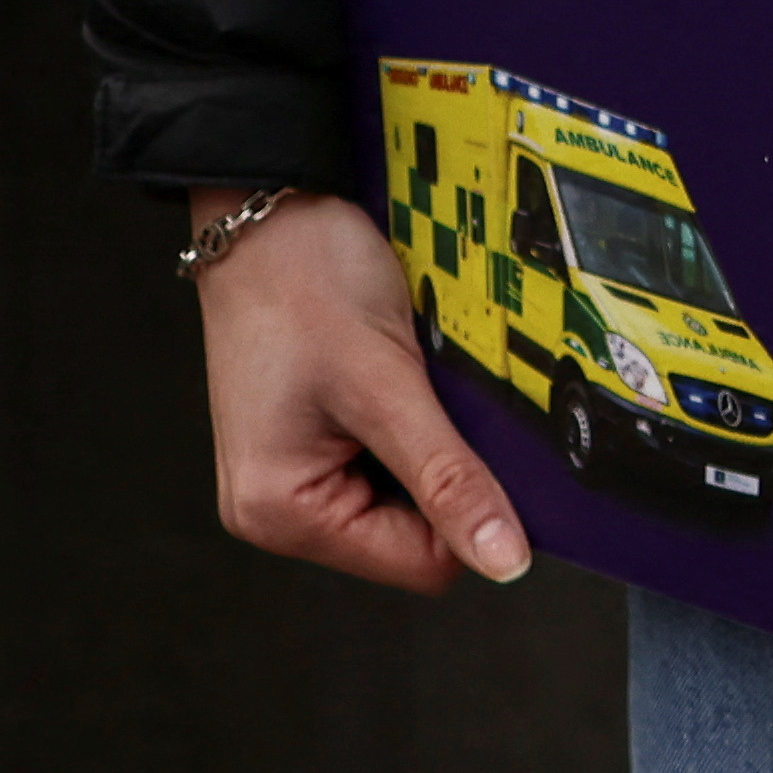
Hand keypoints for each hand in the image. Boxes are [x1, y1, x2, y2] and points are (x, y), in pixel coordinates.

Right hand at [191, 193, 531, 593]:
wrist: (268, 207)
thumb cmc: (301, 280)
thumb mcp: (387, 384)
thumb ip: (447, 477)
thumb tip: (504, 559)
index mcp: (280, 513)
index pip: (418, 565)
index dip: (468, 513)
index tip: (483, 449)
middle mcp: (275, 509)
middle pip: (409, 536)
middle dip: (439, 470)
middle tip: (428, 397)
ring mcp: (290, 474)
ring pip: (402, 495)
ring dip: (423, 441)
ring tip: (402, 379)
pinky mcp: (308, 441)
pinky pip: (383, 459)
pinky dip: (406, 423)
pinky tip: (392, 375)